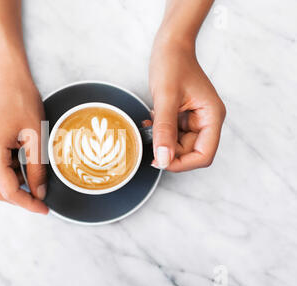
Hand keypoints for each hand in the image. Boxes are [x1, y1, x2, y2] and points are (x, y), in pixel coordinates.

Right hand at [0, 77, 47, 213]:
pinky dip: (6, 173)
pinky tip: (22, 164)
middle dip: (18, 197)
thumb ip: (37, 169)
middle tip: (40, 196)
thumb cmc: (22, 99)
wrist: (7, 75)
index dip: (27, 203)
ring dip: (12, 185)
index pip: (7, 190)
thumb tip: (39, 193)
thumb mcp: (36, 136)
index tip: (43, 208)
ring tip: (33, 176)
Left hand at [146, 40, 225, 171]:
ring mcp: (195, 119)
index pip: (204, 155)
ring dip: (162, 140)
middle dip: (168, 149)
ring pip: (179, 144)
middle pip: (190, 152)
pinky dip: (160, 132)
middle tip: (150, 139)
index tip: (161, 161)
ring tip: (151, 125)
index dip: (183, 163)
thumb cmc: (172, 64)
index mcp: (212, 116)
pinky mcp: (183, 116)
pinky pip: (172, 133)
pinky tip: (151, 121)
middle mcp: (207, 120)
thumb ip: (165, 130)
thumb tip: (163, 159)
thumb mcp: (166, 98)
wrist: (170, 45)